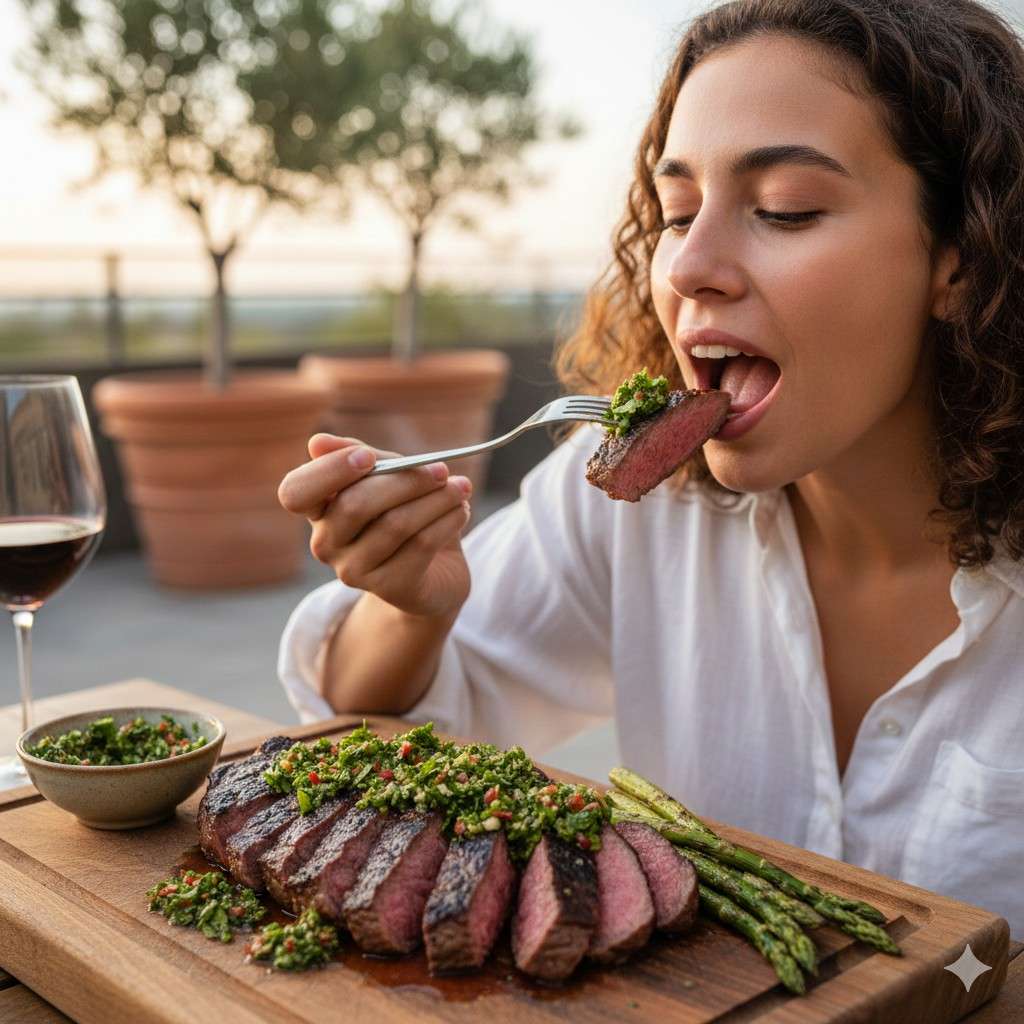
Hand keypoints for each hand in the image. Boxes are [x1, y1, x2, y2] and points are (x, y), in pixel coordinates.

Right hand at [278, 434, 472, 619]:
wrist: (436, 573)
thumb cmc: (406, 512)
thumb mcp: (388, 478)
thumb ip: (363, 458)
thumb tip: (318, 442)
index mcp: (318, 509)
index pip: (295, 492)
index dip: (329, 472)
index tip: (369, 457)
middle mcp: (326, 543)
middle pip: (355, 505)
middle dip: (404, 481)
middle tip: (441, 470)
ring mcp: (354, 570)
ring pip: (394, 525)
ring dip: (436, 500)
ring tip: (461, 488)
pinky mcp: (389, 588)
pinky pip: (420, 545)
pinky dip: (446, 521)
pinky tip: (461, 511)